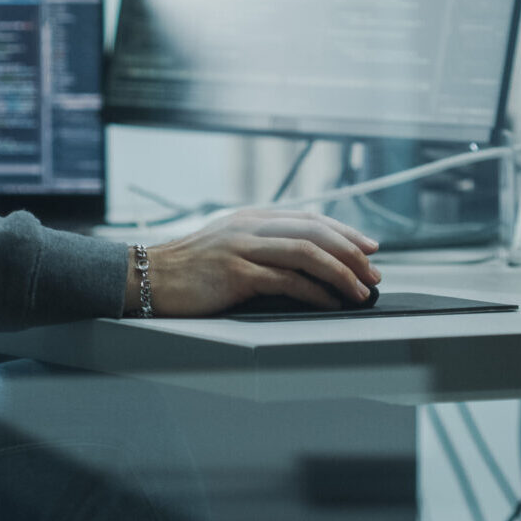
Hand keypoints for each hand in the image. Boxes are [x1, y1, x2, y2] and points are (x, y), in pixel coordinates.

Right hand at [127, 208, 379, 316]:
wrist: (146, 277)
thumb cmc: (187, 270)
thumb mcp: (226, 244)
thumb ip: (259, 244)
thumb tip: (302, 260)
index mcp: (251, 217)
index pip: (310, 218)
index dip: (345, 232)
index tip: (369, 247)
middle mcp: (250, 227)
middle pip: (315, 231)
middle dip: (352, 252)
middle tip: (374, 272)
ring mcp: (242, 248)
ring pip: (307, 253)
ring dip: (341, 273)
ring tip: (360, 291)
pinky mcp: (236, 274)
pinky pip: (287, 280)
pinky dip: (316, 292)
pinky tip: (330, 303)